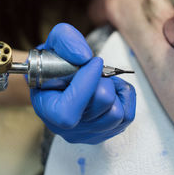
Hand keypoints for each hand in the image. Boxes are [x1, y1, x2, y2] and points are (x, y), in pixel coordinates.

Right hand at [29, 23, 135, 143]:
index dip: (87, 85)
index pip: (67, 113)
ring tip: (102, 79)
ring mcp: (86, 133)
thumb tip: (84, 57)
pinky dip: (123, 97)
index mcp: (46, 109)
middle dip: (104, 79)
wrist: (57, 76)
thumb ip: (66, 41)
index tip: (95, 61)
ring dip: (114, 88)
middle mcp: (65, 128)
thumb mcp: (53, 42)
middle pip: (102, 104)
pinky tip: (110, 88)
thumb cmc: (54, 61)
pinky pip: (127, 116)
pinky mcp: (104, 132)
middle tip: (96, 69)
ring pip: (117, 113)